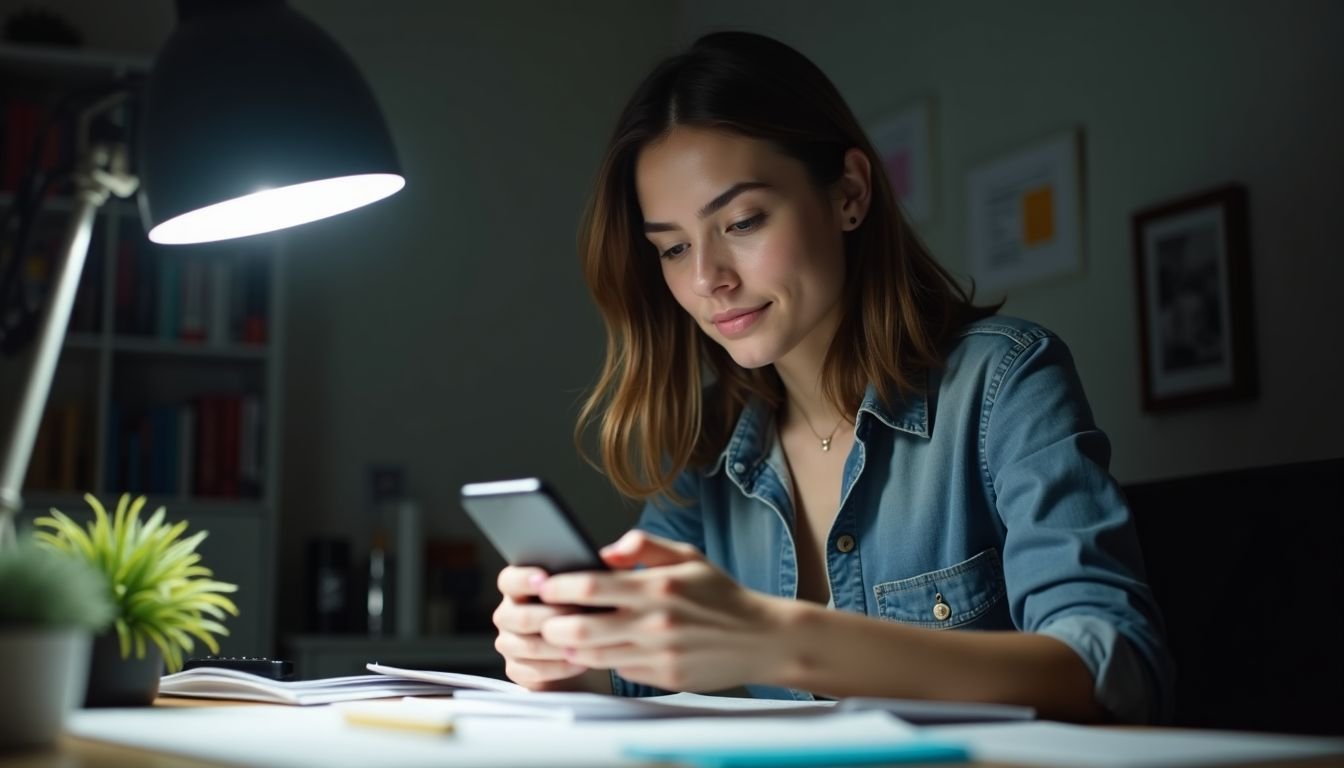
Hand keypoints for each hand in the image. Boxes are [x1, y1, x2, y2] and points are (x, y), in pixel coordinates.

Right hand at [492, 565, 589, 689]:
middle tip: (582, 616)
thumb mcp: (581, 590)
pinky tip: (581, 663)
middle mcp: (507, 614)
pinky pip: (534, 671)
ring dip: (560, 646)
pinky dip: (560, 668)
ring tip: (587, 643)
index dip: (524, 579)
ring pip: (529, 646)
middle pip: (521, 617)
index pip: (509, 580)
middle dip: (554, 617)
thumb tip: (600, 563)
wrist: (584, 649)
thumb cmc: (585, 610)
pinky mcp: (515, 669)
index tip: (546, 580)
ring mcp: (508, 643)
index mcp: (515, 588)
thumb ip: (579, 576)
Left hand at [536, 531, 787, 691]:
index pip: (591, 585)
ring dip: (569, 645)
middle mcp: (655, 621)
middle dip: (551, 622)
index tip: (542, 584)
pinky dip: (599, 661)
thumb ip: (644, 545)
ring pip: (592, 654)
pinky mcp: (663, 676)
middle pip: (580, 626)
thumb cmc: (721, 594)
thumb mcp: (687, 556)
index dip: (558, 586)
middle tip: (540, 616)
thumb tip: (605, 550)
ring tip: (558, 633)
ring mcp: (657, 653)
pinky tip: (591, 651)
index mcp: (657, 586)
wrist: (762, 638)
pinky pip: (617, 670)